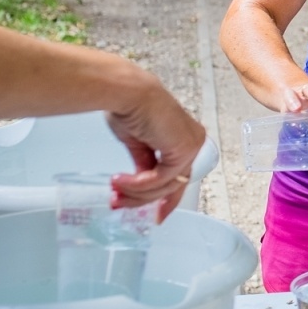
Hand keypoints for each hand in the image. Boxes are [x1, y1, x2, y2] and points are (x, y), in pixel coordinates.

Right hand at [107, 77, 208, 219]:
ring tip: (114, 190)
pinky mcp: (183, 150)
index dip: (166, 198)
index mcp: (184, 138)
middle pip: (174, 185)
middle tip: (120, 205)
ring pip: (165, 186)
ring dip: (136, 193)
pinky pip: (159, 179)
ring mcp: (191, 146)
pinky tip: (119, 181)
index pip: (179, 175)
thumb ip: (145, 163)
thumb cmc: (129, 107)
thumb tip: (139, 183)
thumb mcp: (138, 143)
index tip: (154, 216)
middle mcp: (193, 142)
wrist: (126, 92)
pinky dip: (138, 184)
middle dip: (145, 200)